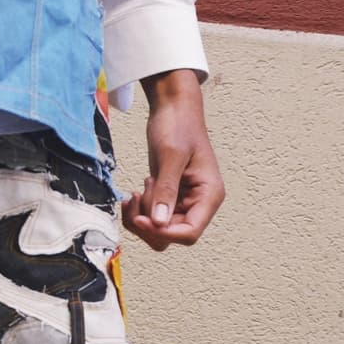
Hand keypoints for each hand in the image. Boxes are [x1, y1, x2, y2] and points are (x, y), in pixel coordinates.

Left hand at [121, 69, 224, 251]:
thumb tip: (159, 223)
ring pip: (159, 230)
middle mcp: (199, 203)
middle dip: (149, 223)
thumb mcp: (171, 156)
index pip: (189, 232)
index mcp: (209, 195)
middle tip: (137, 196)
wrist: (173, 107)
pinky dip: (138, 211)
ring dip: (141, 218)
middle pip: (171, 236)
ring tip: (137, 192)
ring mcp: (183, 201)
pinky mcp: (168, 196)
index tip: (141, 218)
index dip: (163, 231)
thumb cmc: (178, 125)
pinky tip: (134, 194)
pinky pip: (152, 218)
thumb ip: (166, 190)